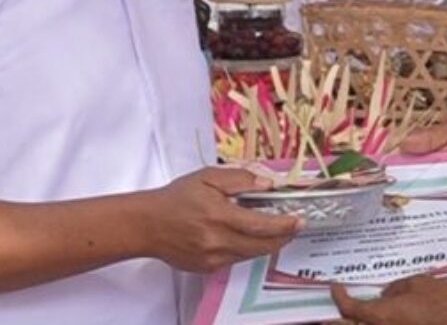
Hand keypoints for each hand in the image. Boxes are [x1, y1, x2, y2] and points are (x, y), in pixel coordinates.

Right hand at [141, 167, 301, 271]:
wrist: (146, 225)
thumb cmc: (176, 198)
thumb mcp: (207, 177)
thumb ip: (239, 179)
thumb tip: (267, 184)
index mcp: (219, 216)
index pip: (261, 225)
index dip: (285, 224)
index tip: (300, 220)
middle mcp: (217, 241)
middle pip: (262, 245)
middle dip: (283, 237)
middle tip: (294, 226)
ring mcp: (213, 258)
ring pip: (252, 254)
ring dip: (267, 243)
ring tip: (275, 230)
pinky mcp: (208, 268)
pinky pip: (236, 260)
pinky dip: (247, 249)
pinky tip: (247, 237)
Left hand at [331, 275, 446, 324]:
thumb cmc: (442, 305)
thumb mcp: (418, 284)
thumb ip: (396, 288)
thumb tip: (386, 294)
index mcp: (381, 315)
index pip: (349, 308)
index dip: (339, 297)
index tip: (336, 288)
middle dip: (336, 321)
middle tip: (331, 312)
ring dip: (358, 322)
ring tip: (354, 316)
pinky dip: (377, 324)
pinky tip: (380, 318)